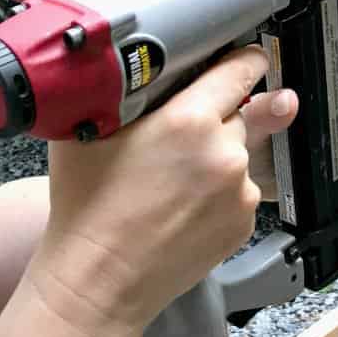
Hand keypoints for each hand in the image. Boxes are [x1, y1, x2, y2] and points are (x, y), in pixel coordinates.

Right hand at [30, 47, 295, 336]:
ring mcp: (239, 189)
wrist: (98, 280)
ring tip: (173, 182)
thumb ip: (130, 91)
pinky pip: (239, 190)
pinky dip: (220, 192)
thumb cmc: (88, 207)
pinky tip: (184, 205)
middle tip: (175, 141)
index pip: (239, 69)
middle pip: (236, 113)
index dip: (244, 59)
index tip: (249, 56)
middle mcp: (224, 151)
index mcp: (190, 119)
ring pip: (238, 153)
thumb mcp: (94, 129)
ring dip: (217, 158)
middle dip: (214, 119)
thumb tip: (151, 69)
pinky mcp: (244, 221)